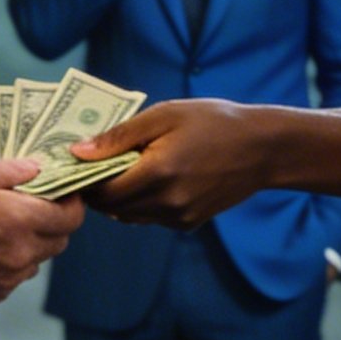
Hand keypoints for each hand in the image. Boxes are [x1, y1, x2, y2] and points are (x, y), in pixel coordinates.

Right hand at [0, 159, 84, 305]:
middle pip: (59, 240)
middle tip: (33, 205)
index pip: (71, 215)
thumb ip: (5, 171)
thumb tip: (35, 168)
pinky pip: (15, 275)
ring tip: (5, 225)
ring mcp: (7, 278)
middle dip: (53, 221)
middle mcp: (20, 253)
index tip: (60, 191)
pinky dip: (11, 260)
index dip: (70, 201)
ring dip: (32, 242)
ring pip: (37, 259)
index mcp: (19, 219)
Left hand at [74, 99, 271, 227]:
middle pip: (112, 207)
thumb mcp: (164, 115)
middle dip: (100, 189)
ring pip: (130, 216)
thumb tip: (77, 152)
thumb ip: (119, 136)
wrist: (263, 149)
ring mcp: (178, 217)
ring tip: (130, 168)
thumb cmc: (213, 122)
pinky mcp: (188, 224)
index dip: (86, 180)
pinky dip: (144, 203)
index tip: (80, 163)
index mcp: (157, 173)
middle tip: (100, 164)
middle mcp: (166, 203)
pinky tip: (158, 179)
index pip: (101, 191)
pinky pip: (151, 218)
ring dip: (121, 198)